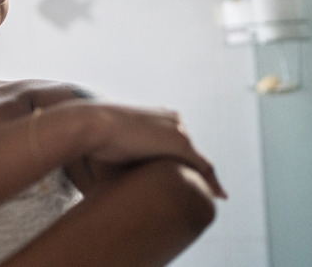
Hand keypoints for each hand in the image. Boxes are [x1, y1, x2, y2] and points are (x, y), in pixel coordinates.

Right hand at [60, 102, 227, 198]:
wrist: (92, 124)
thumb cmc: (95, 136)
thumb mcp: (114, 141)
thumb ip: (126, 152)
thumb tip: (120, 174)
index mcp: (158, 115)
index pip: (177, 140)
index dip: (184, 160)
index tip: (186, 174)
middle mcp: (174, 120)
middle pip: (191, 151)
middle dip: (197, 171)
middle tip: (207, 192)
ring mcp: (179, 131)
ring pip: (198, 161)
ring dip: (206, 179)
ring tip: (213, 197)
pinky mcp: (181, 144)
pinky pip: (204, 167)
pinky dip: (212, 182)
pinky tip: (219, 196)